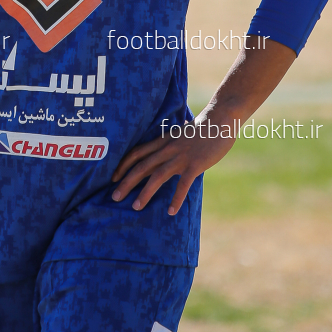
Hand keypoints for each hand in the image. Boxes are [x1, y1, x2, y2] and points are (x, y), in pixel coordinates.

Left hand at [111, 117, 235, 214]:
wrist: (219, 120)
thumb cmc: (199, 129)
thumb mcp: (178, 134)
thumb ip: (167, 145)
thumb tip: (158, 155)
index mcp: (162, 141)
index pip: (136, 153)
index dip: (123, 165)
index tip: (113, 178)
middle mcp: (167, 149)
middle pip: (142, 166)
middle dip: (126, 182)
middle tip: (114, 197)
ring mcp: (181, 157)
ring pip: (157, 176)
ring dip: (145, 192)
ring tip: (135, 207)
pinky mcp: (195, 164)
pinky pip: (183, 184)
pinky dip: (176, 198)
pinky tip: (171, 211)